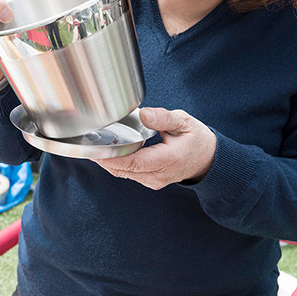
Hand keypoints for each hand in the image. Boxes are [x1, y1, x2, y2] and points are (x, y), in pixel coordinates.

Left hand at [93, 107, 216, 189]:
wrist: (208, 159)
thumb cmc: (196, 139)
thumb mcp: (183, 122)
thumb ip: (162, 118)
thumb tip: (144, 114)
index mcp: (167, 161)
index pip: (132, 162)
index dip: (110, 158)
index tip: (95, 150)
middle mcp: (158, 175)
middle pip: (122, 170)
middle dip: (103, 158)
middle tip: (87, 144)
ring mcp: (153, 181)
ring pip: (123, 173)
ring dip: (109, 161)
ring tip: (95, 146)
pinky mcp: (150, 181)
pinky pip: (128, 174)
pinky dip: (117, 164)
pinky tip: (109, 151)